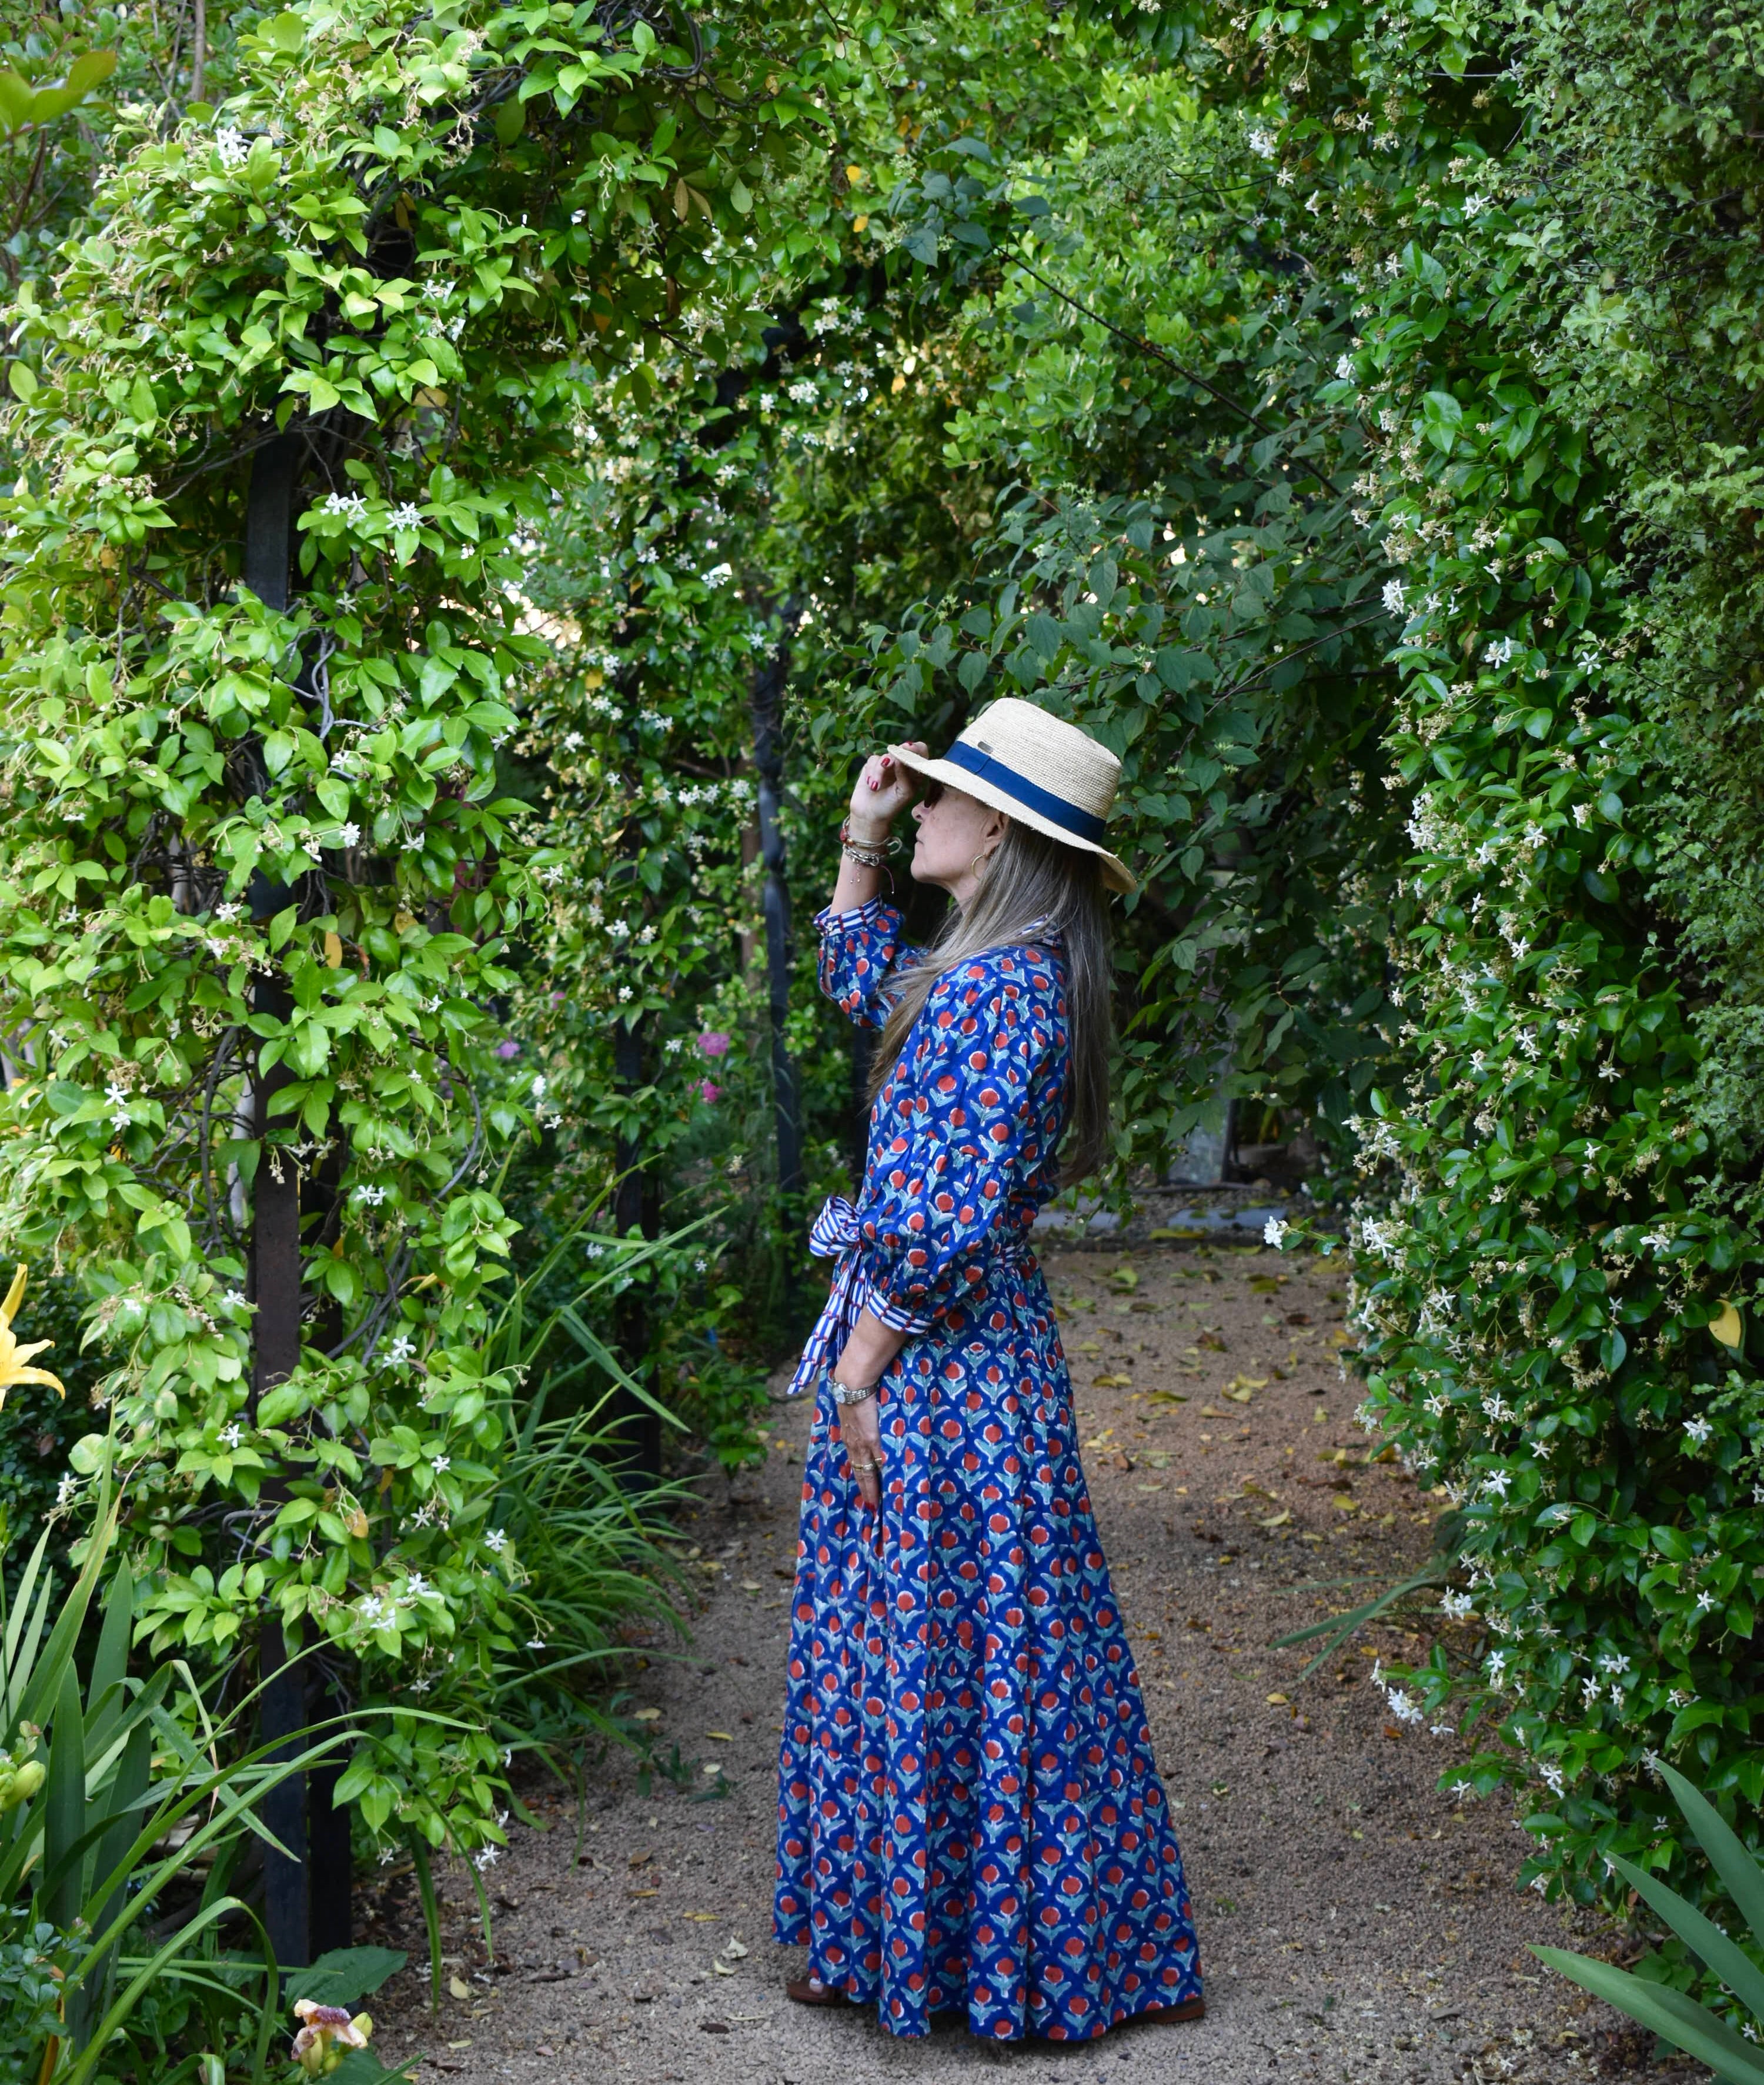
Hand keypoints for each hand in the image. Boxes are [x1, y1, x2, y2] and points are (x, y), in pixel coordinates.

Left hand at [837, 1383, 883, 1511]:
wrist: (852, 1383)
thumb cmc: (853, 1391)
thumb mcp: (852, 1409)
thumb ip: (858, 1419)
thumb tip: (862, 1421)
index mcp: (848, 1436)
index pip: (854, 1462)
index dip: (859, 1476)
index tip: (863, 1489)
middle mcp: (853, 1443)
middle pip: (859, 1471)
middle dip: (865, 1489)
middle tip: (870, 1505)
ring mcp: (862, 1443)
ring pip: (866, 1471)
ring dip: (871, 1487)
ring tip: (876, 1502)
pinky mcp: (872, 1439)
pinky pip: (878, 1460)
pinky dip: (883, 1473)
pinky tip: (888, 1483)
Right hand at [848, 743, 926, 841]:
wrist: (869, 815)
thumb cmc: (891, 806)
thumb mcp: (904, 792)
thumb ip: (905, 775)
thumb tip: (900, 757)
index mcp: (915, 772)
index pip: (921, 752)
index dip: (916, 749)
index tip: (909, 749)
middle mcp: (903, 766)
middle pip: (903, 749)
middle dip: (897, 755)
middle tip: (889, 763)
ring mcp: (888, 764)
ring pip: (886, 756)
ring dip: (879, 771)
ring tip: (875, 787)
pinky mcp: (873, 765)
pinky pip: (873, 760)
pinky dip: (871, 772)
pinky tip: (871, 785)